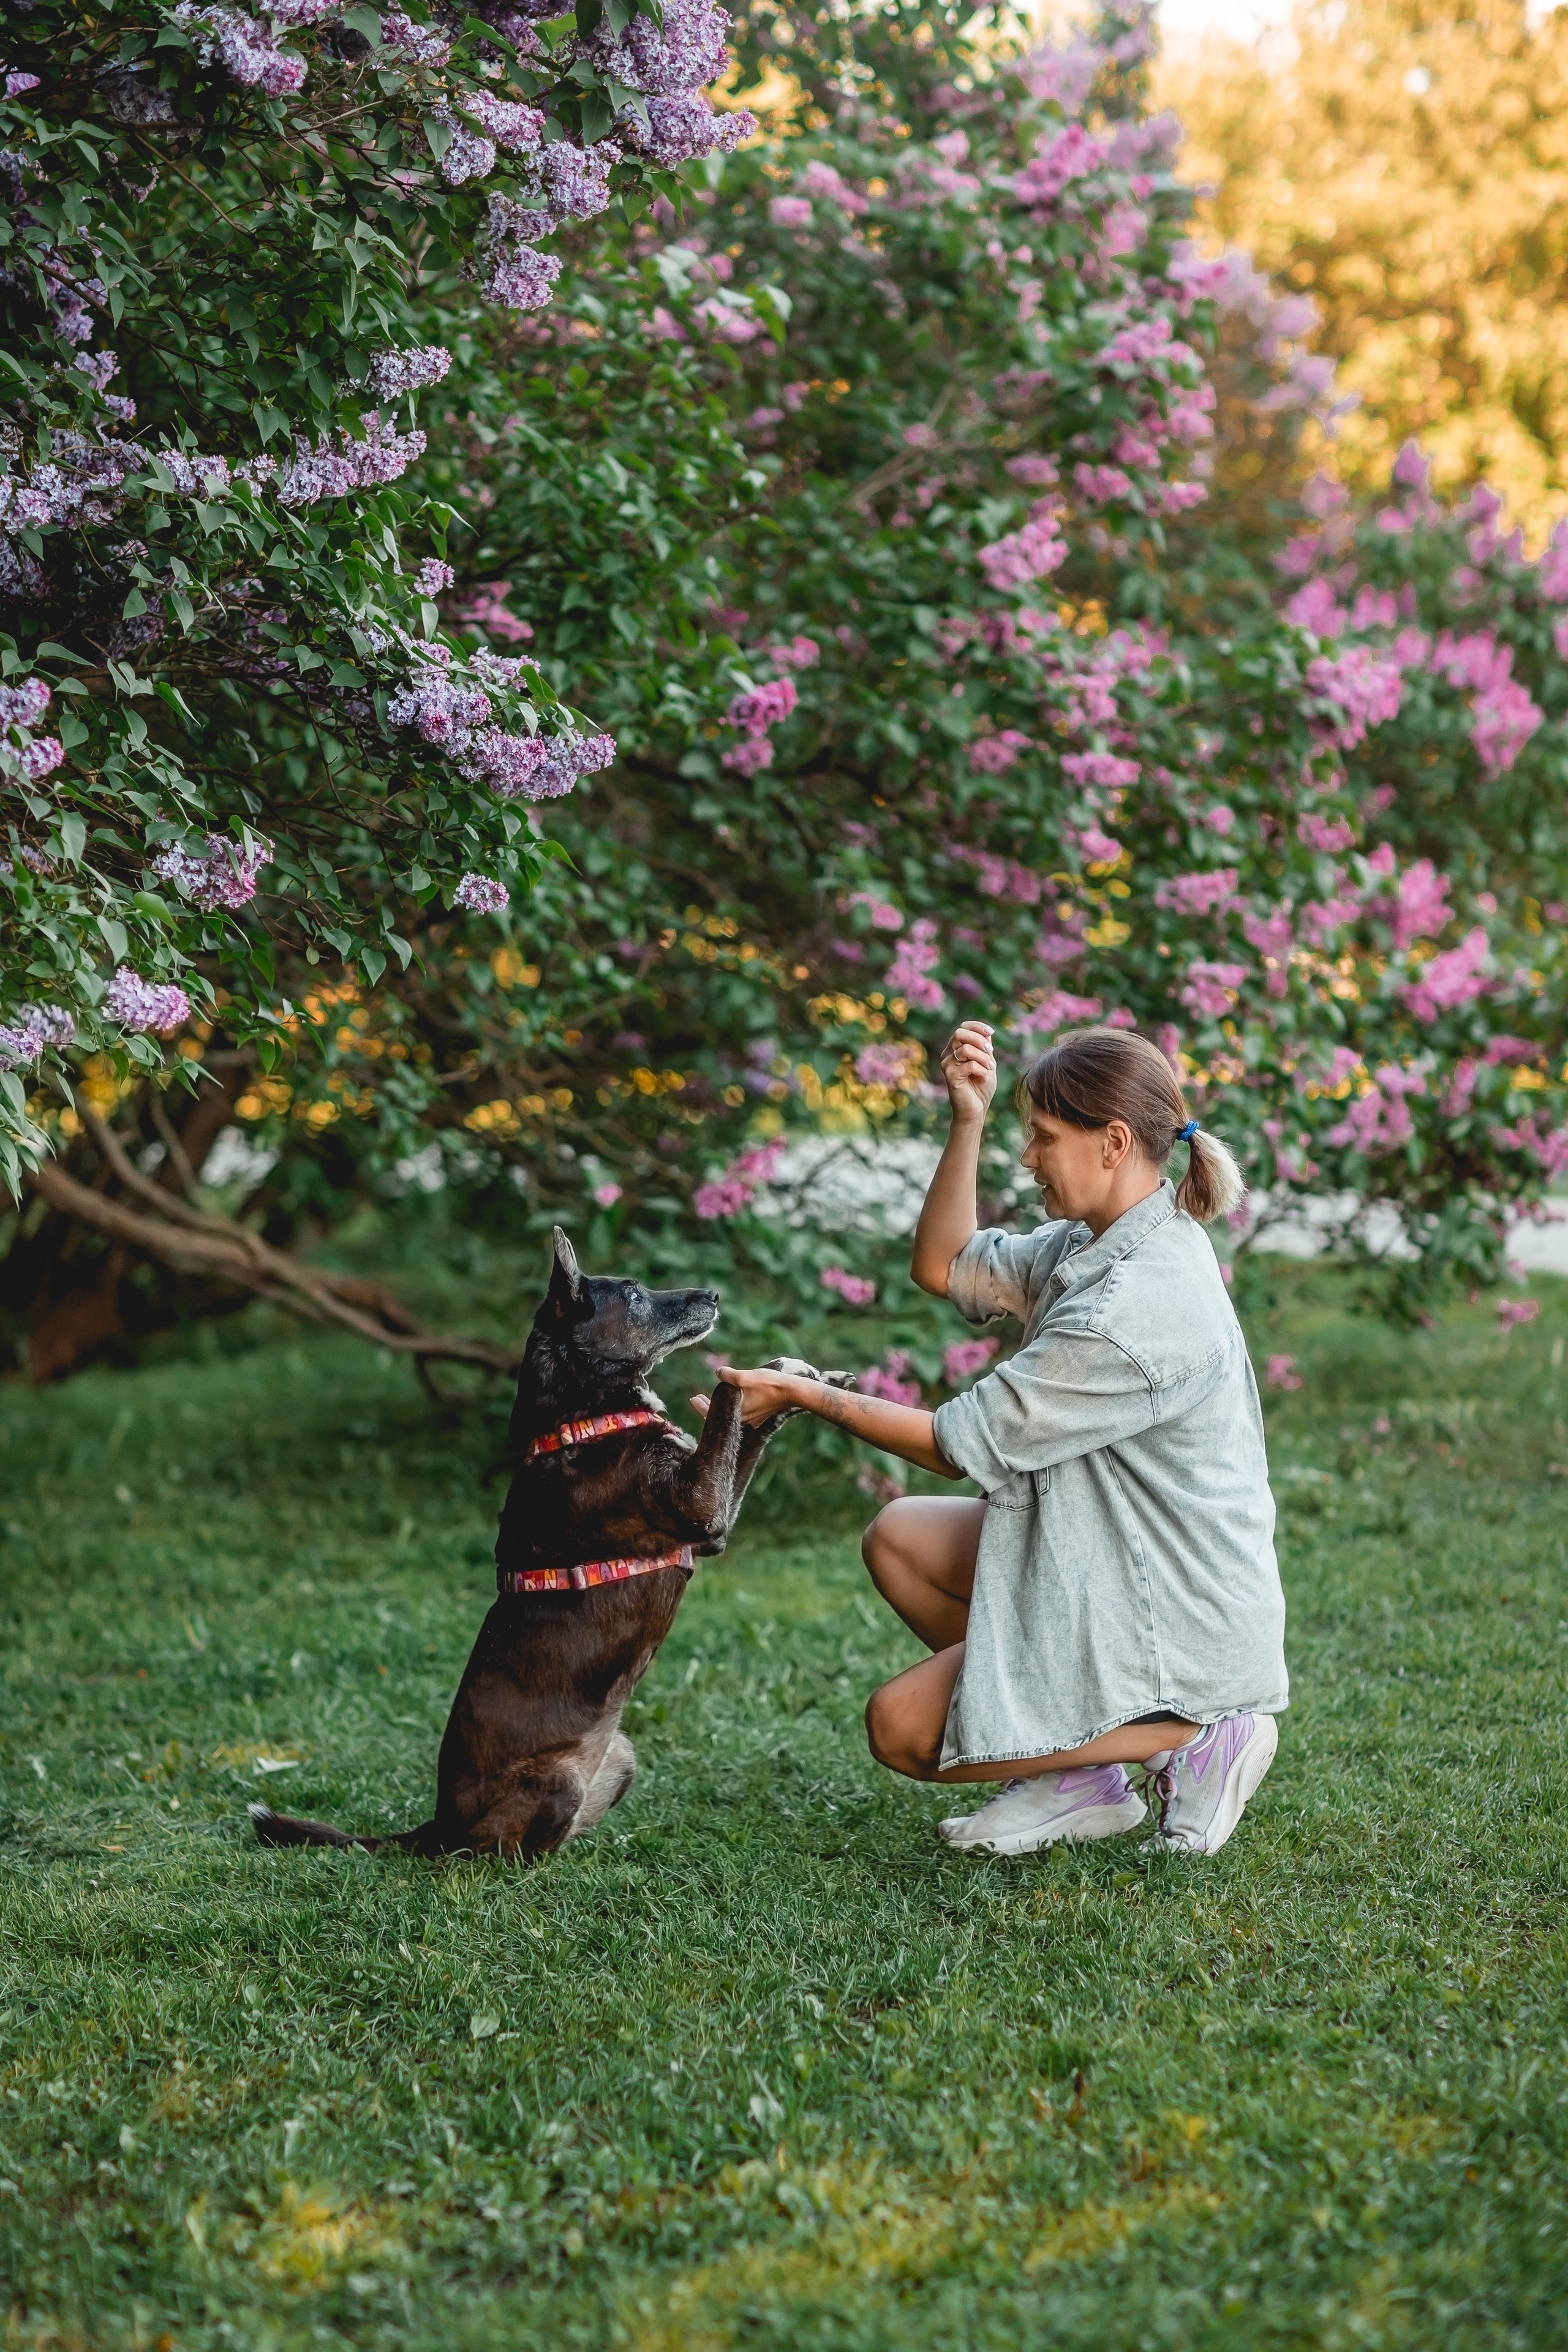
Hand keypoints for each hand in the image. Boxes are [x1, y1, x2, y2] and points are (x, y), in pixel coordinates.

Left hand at [690, 1366, 806, 1425]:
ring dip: (723, 1405)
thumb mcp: (745, 1376)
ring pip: (733, 1413)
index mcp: (736, 1412)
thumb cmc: (769, 1384)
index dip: (701, 1406)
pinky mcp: (762, 1415)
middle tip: (697, 1398)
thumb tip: (718, 1372)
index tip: (692, 1399)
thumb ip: (728, 1375)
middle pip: (722, 1414)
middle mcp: (744, 1419)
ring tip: (715, 1396)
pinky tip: (737, 1398)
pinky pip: (744, 1412)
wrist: (793, 1392)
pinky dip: (737, 1405)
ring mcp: (754, 1419)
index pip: (712, 1413)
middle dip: (709, 1405)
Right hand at [937, 1021, 996, 1124]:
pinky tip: (983, 1078)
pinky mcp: (950, 1076)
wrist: (976, 1108)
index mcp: (955, 1048)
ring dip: (983, 1058)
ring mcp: (946, 1065)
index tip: (991, 1032)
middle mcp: (947, 1054)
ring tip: (989, 1069)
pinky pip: (969, 1065)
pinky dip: (981, 1070)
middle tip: (991, 1052)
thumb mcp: (987, 1062)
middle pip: (960, 1033)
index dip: (977, 1026)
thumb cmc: (981, 1085)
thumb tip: (987, 1031)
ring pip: (965, 1049)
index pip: (963, 1027)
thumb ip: (984, 1047)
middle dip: (979, 1040)